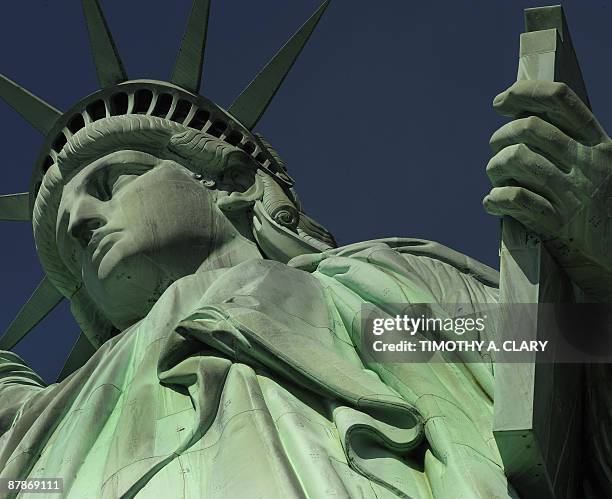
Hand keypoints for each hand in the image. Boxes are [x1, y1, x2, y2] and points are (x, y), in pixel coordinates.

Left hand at [484, 80, 611, 299]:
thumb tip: (521, 120)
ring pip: (517, 159)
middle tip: (497, 153)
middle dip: (500, 138)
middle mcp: (588, 163)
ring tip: (495, 180)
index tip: (499, 102)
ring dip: (494, 169)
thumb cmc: (602, 210)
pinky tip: (493, 204)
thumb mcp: (600, 169)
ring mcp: (574, 194)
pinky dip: (495, 199)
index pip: (560, 100)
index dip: (523, 93)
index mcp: (598, 144)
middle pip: (529, 128)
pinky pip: (515, 199)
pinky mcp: (558, 225)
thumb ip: (569, 145)